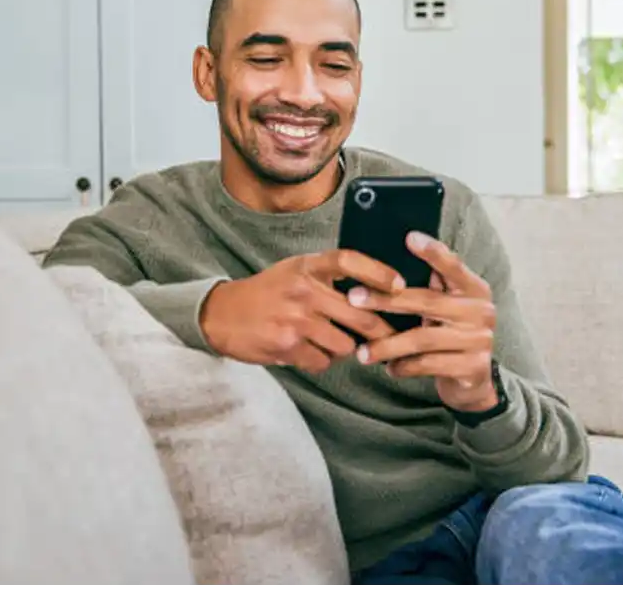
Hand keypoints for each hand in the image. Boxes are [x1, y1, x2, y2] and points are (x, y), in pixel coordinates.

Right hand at [199, 249, 402, 373]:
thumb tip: (377, 292)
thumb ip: (328, 276)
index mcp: (307, 266)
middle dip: (381, 330)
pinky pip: (322, 361)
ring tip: (332, 342)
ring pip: (345, 344)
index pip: (349, 261)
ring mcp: (295, 319)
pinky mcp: (286, 345)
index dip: (378, 272)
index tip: (400, 285)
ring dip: (345, 348)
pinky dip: (321, 360)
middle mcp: (303, 289)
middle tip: (393, 338)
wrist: (222, 314)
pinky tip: (308, 351)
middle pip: (360, 313)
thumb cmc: (268, 292)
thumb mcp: (295, 271)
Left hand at [346, 232, 498, 411]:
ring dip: (388, 345)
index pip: (454, 266)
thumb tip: (385, 265)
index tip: (409, 237)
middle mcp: (481, 311)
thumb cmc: (450, 335)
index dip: (433, 252)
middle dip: (386, 300)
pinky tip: (389, 367)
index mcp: (474, 289)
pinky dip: (404, 366)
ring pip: (423, 339)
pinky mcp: (473, 368)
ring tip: (362, 352)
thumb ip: (432, 288)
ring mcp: (479, 340)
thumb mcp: (446, 309)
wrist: (474, 381)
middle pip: (428, 301)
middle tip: (354, 298)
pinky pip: (429, 365)